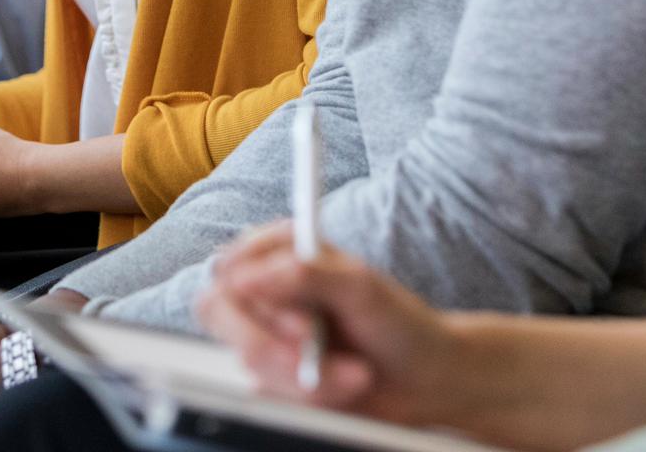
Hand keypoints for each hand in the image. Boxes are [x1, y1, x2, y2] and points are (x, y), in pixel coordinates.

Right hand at [195, 221, 460, 425]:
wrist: (424, 380)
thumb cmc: (398, 322)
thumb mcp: (360, 287)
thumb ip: (305, 272)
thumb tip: (249, 276)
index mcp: (281, 247)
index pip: (231, 265)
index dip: (257, 300)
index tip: (304, 326)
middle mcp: (265, 285)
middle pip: (220, 310)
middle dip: (273, 346)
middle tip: (316, 354)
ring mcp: (267, 331)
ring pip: (247, 357)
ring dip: (305, 377)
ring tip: (353, 374)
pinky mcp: (273, 373)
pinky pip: (265, 390)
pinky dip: (308, 398)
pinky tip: (342, 386)